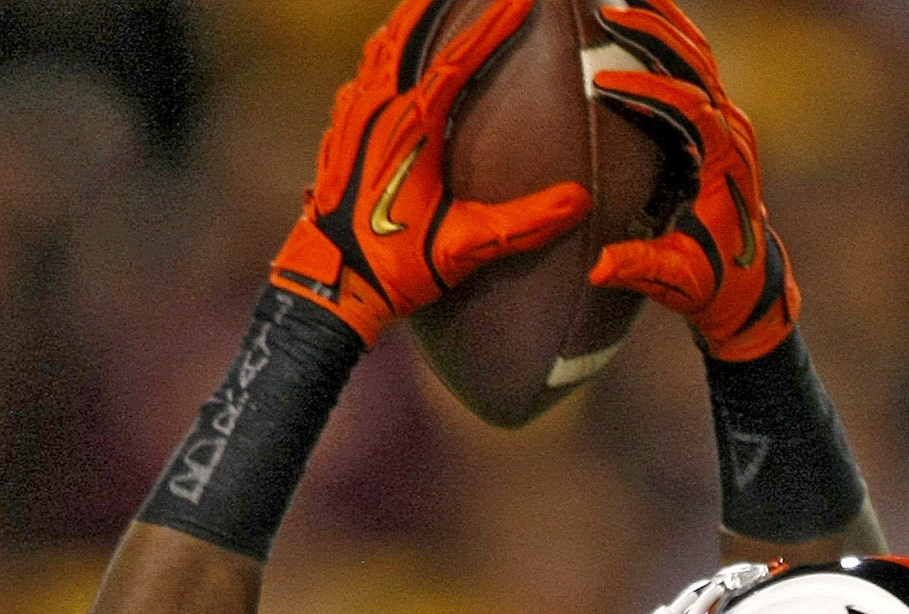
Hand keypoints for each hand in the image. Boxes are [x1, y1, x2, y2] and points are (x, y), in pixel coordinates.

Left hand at [270, 0, 592, 345]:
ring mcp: (351, 122)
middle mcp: (376, 113)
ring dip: (406, 24)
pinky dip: (381, 57)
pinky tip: (387, 60)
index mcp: (410, 127)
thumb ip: (525, 223)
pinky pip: (360, 79)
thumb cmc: (393, 270)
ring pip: (379, 51)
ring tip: (428, 4)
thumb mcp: (465, 248)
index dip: (493, 23)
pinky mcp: (338, 138)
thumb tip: (581, 202)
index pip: (458, 58)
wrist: (327, 290)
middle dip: (435, 3)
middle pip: (407, 35)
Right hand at [584, 1, 799, 360]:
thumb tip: (598, 268)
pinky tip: (640, 23)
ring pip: (700, 57)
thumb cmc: (710, 284)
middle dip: (655, 34)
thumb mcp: (674, 281)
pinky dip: (669, 43)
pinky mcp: (718, 126)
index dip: (648, 90)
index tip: (602, 83)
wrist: (746, 285)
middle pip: (698, 64)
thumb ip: (639, 268)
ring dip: (664, 25)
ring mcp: (729, 124)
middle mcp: (733, 133)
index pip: (690, 108)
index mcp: (725, 163)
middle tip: (609, 12)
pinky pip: (695, 72)